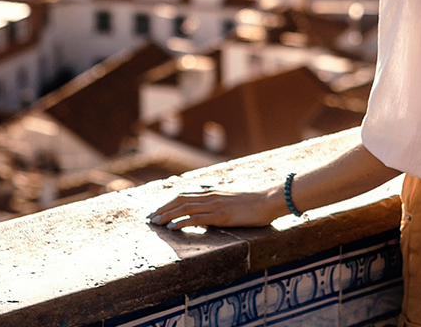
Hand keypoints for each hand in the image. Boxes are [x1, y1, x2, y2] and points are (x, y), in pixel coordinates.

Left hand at [148, 187, 283, 229]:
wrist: (270, 200)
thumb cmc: (256, 202)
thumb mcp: (234, 200)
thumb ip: (220, 203)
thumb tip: (210, 212)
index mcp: (214, 192)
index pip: (185, 195)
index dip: (169, 202)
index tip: (158, 210)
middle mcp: (212, 196)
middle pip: (180, 199)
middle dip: (163, 208)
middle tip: (150, 218)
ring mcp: (216, 205)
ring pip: (185, 208)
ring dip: (168, 215)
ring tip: (156, 223)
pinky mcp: (221, 215)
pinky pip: (197, 218)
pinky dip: (181, 222)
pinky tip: (172, 228)